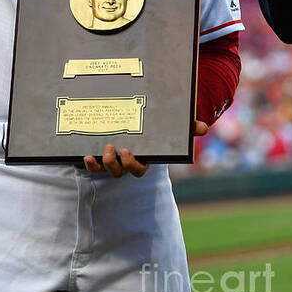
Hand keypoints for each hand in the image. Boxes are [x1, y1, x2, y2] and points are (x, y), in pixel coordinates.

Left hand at [84, 120, 207, 177]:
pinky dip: (90, 164)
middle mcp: (126, 162)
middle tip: (120, 149)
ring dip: (106, 163)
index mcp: (142, 157)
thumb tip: (204, 128)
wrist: (125, 120)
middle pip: (124, 171)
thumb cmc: (151, 126)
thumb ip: (185, 126)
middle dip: (121, 164)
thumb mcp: (166, 125)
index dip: (135, 165)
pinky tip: (87, 155)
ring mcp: (112, 161)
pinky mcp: (98, 157)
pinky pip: (94, 167)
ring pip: (109, 170)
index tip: (130, 152)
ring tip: (106, 148)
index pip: (141, 168)